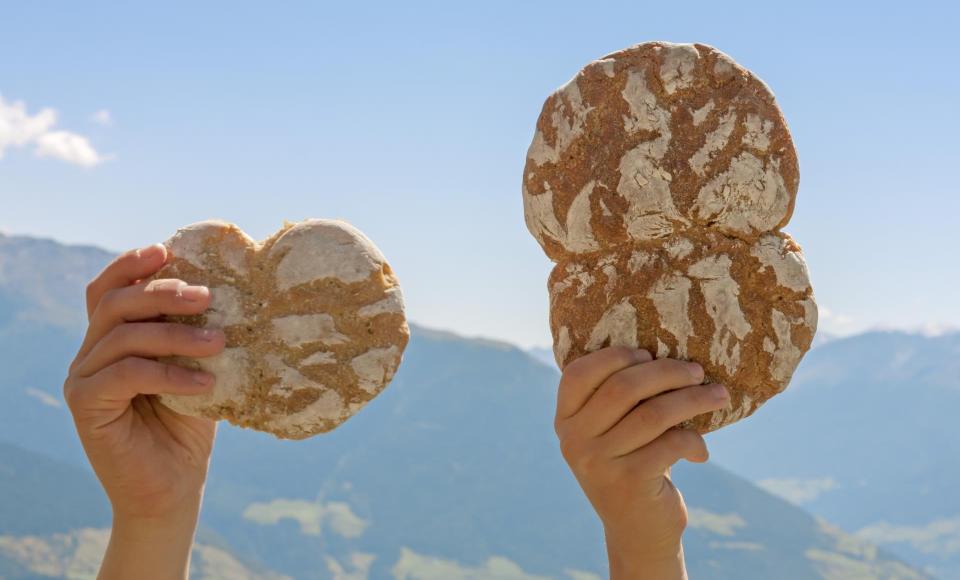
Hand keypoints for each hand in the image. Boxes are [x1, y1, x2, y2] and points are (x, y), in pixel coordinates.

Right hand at [63, 243, 224, 578]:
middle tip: (209, 297)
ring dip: (175, 333)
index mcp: (113, 340)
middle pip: (115, 304)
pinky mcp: (84, 406)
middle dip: (163, 292)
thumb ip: (199, 333)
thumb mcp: (198, 369)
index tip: (168, 251)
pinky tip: (204, 382)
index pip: (109, 290)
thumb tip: (239, 291)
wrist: (173, 487)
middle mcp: (91, 354)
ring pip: (123, 335)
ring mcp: (82, 379)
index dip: (131, 265)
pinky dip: (168, 372)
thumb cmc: (190, 425)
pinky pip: (125, 374)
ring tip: (219, 342)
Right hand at [554, 347, 728, 579]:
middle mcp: (574, 440)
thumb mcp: (611, 433)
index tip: (648, 355)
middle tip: (697, 371)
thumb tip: (663, 352)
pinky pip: (671, 444)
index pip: (578, 373)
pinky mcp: (629, 482)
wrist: (637, 531)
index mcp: (565, 420)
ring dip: (692, 400)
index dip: (614, 356)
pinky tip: (702, 451)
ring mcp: (598, 463)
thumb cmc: (631, 465)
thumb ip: (618, 399)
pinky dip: (694, 441)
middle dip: (667, 372)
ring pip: (653, 414)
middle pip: (623, 387)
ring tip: (717, 395)